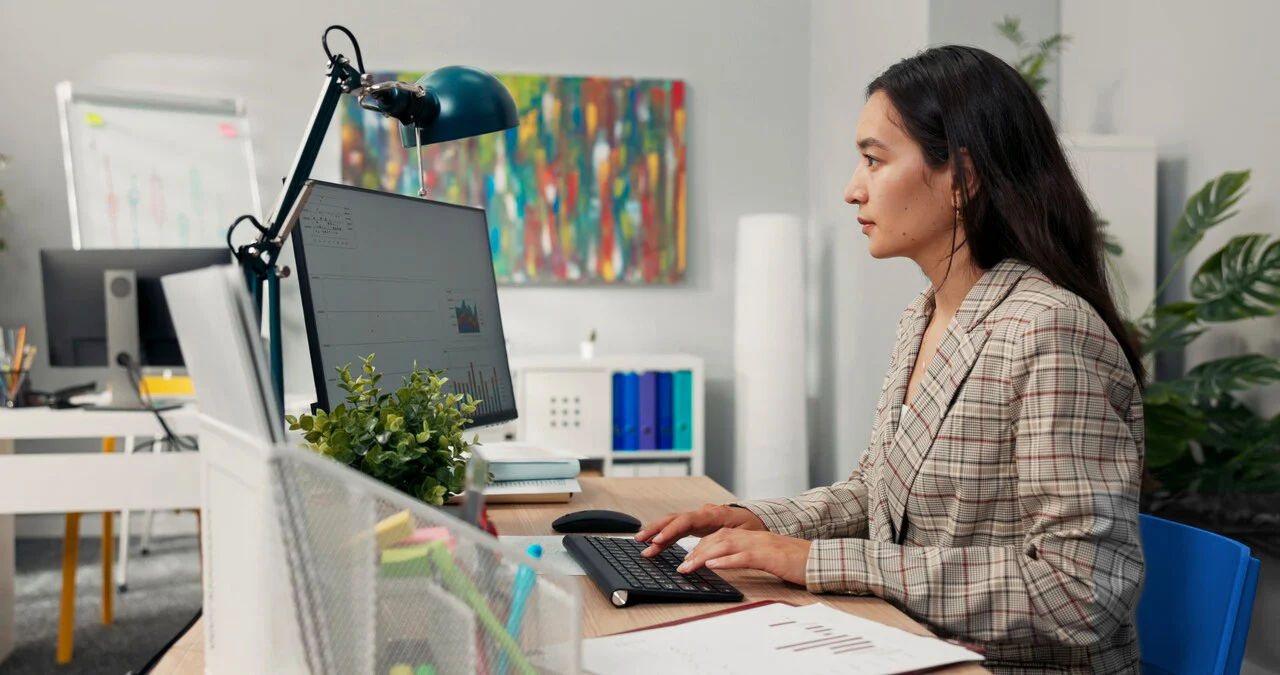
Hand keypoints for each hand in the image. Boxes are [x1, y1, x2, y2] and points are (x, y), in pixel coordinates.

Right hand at [635, 503, 765, 556]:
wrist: (758, 520)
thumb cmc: (753, 527)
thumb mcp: (744, 534)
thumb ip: (725, 538)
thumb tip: (707, 548)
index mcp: (713, 514)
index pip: (686, 520)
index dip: (670, 531)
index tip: (657, 541)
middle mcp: (702, 513)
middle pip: (673, 519)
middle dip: (655, 529)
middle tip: (640, 541)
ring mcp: (698, 518)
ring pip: (672, 523)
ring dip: (656, 532)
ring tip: (641, 543)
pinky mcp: (697, 525)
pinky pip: (677, 529)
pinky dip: (665, 536)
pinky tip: (655, 544)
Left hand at [677, 529, 811, 585]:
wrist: (820, 561)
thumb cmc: (795, 562)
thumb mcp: (767, 557)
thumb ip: (747, 556)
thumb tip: (724, 562)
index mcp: (752, 536)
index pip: (720, 536)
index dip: (700, 545)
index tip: (686, 558)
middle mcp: (753, 537)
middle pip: (718, 537)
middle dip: (696, 550)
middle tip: (681, 565)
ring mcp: (761, 544)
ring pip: (726, 544)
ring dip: (704, 555)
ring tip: (689, 566)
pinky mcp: (770, 556)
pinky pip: (745, 556)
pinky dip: (727, 560)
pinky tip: (713, 565)